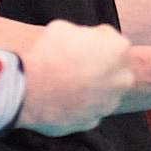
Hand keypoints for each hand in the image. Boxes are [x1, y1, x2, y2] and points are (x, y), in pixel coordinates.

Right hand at [15, 21, 135, 134]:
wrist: (29, 89)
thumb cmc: (47, 54)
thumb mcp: (64, 28)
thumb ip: (82, 34)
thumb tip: (81, 40)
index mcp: (120, 51)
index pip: (111, 41)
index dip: (92, 40)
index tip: (76, 44)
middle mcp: (122, 79)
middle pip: (112, 69)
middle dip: (97, 66)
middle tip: (72, 64)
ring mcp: (108, 104)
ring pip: (102, 93)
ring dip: (88, 88)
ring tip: (63, 83)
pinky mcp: (92, 122)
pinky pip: (86, 111)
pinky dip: (77, 107)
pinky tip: (60, 99)